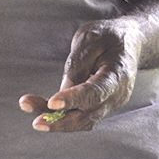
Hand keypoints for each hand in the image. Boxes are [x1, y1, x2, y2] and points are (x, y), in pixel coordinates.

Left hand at [19, 18, 140, 131]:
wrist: (129, 41)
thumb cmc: (109, 37)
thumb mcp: (91, 38)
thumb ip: (78, 64)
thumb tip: (62, 90)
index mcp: (118, 75)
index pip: (96, 92)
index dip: (74, 99)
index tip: (52, 103)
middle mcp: (116, 95)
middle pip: (88, 115)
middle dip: (60, 121)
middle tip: (36, 121)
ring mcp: (110, 104)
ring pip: (82, 120)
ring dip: (55, 120)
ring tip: (29, 107)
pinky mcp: (100, 106)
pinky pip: (80, 116)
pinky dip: (60, 116)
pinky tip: (40, 108)